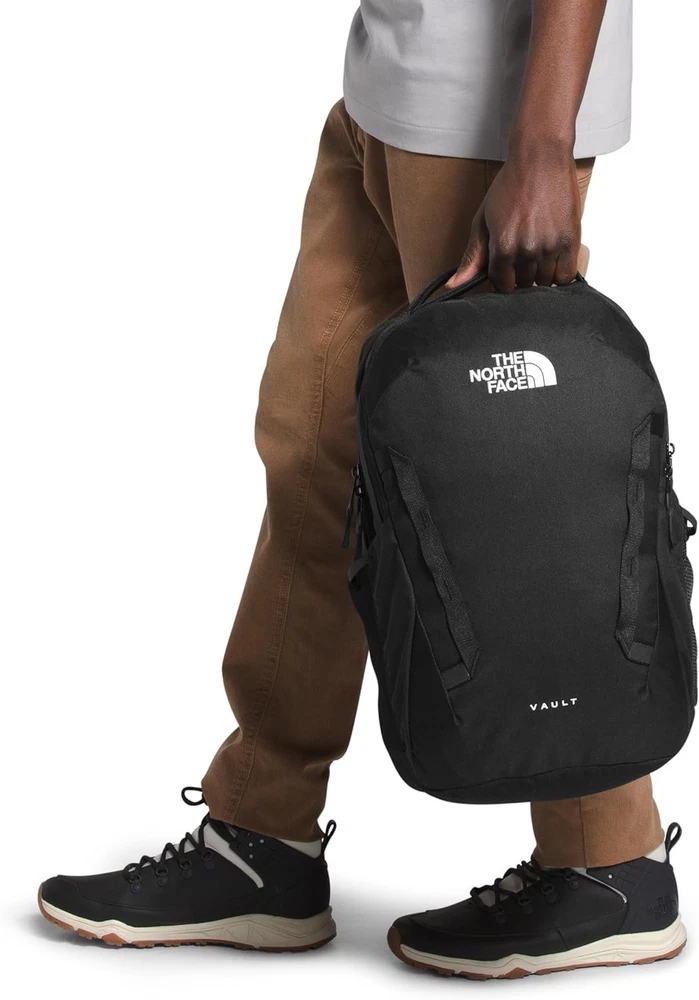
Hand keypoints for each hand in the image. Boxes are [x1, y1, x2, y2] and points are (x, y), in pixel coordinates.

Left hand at [447, 148, 581, 292]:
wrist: (540, 158)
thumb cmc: (510, 185)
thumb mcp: (483, 220)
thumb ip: (472, 257)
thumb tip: (453, 285)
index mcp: (503, 247)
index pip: (501, 284)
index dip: (503, 278)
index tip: (506, 269)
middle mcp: (527, 250)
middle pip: (523, 284)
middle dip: (521, 276)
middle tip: (523, 256)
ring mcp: (550, 247)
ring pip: (544, 282)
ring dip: (541, 275)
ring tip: (538, 254)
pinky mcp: (571, 241)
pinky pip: (566, 276)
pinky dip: (560, 274)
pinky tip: (554, 261)